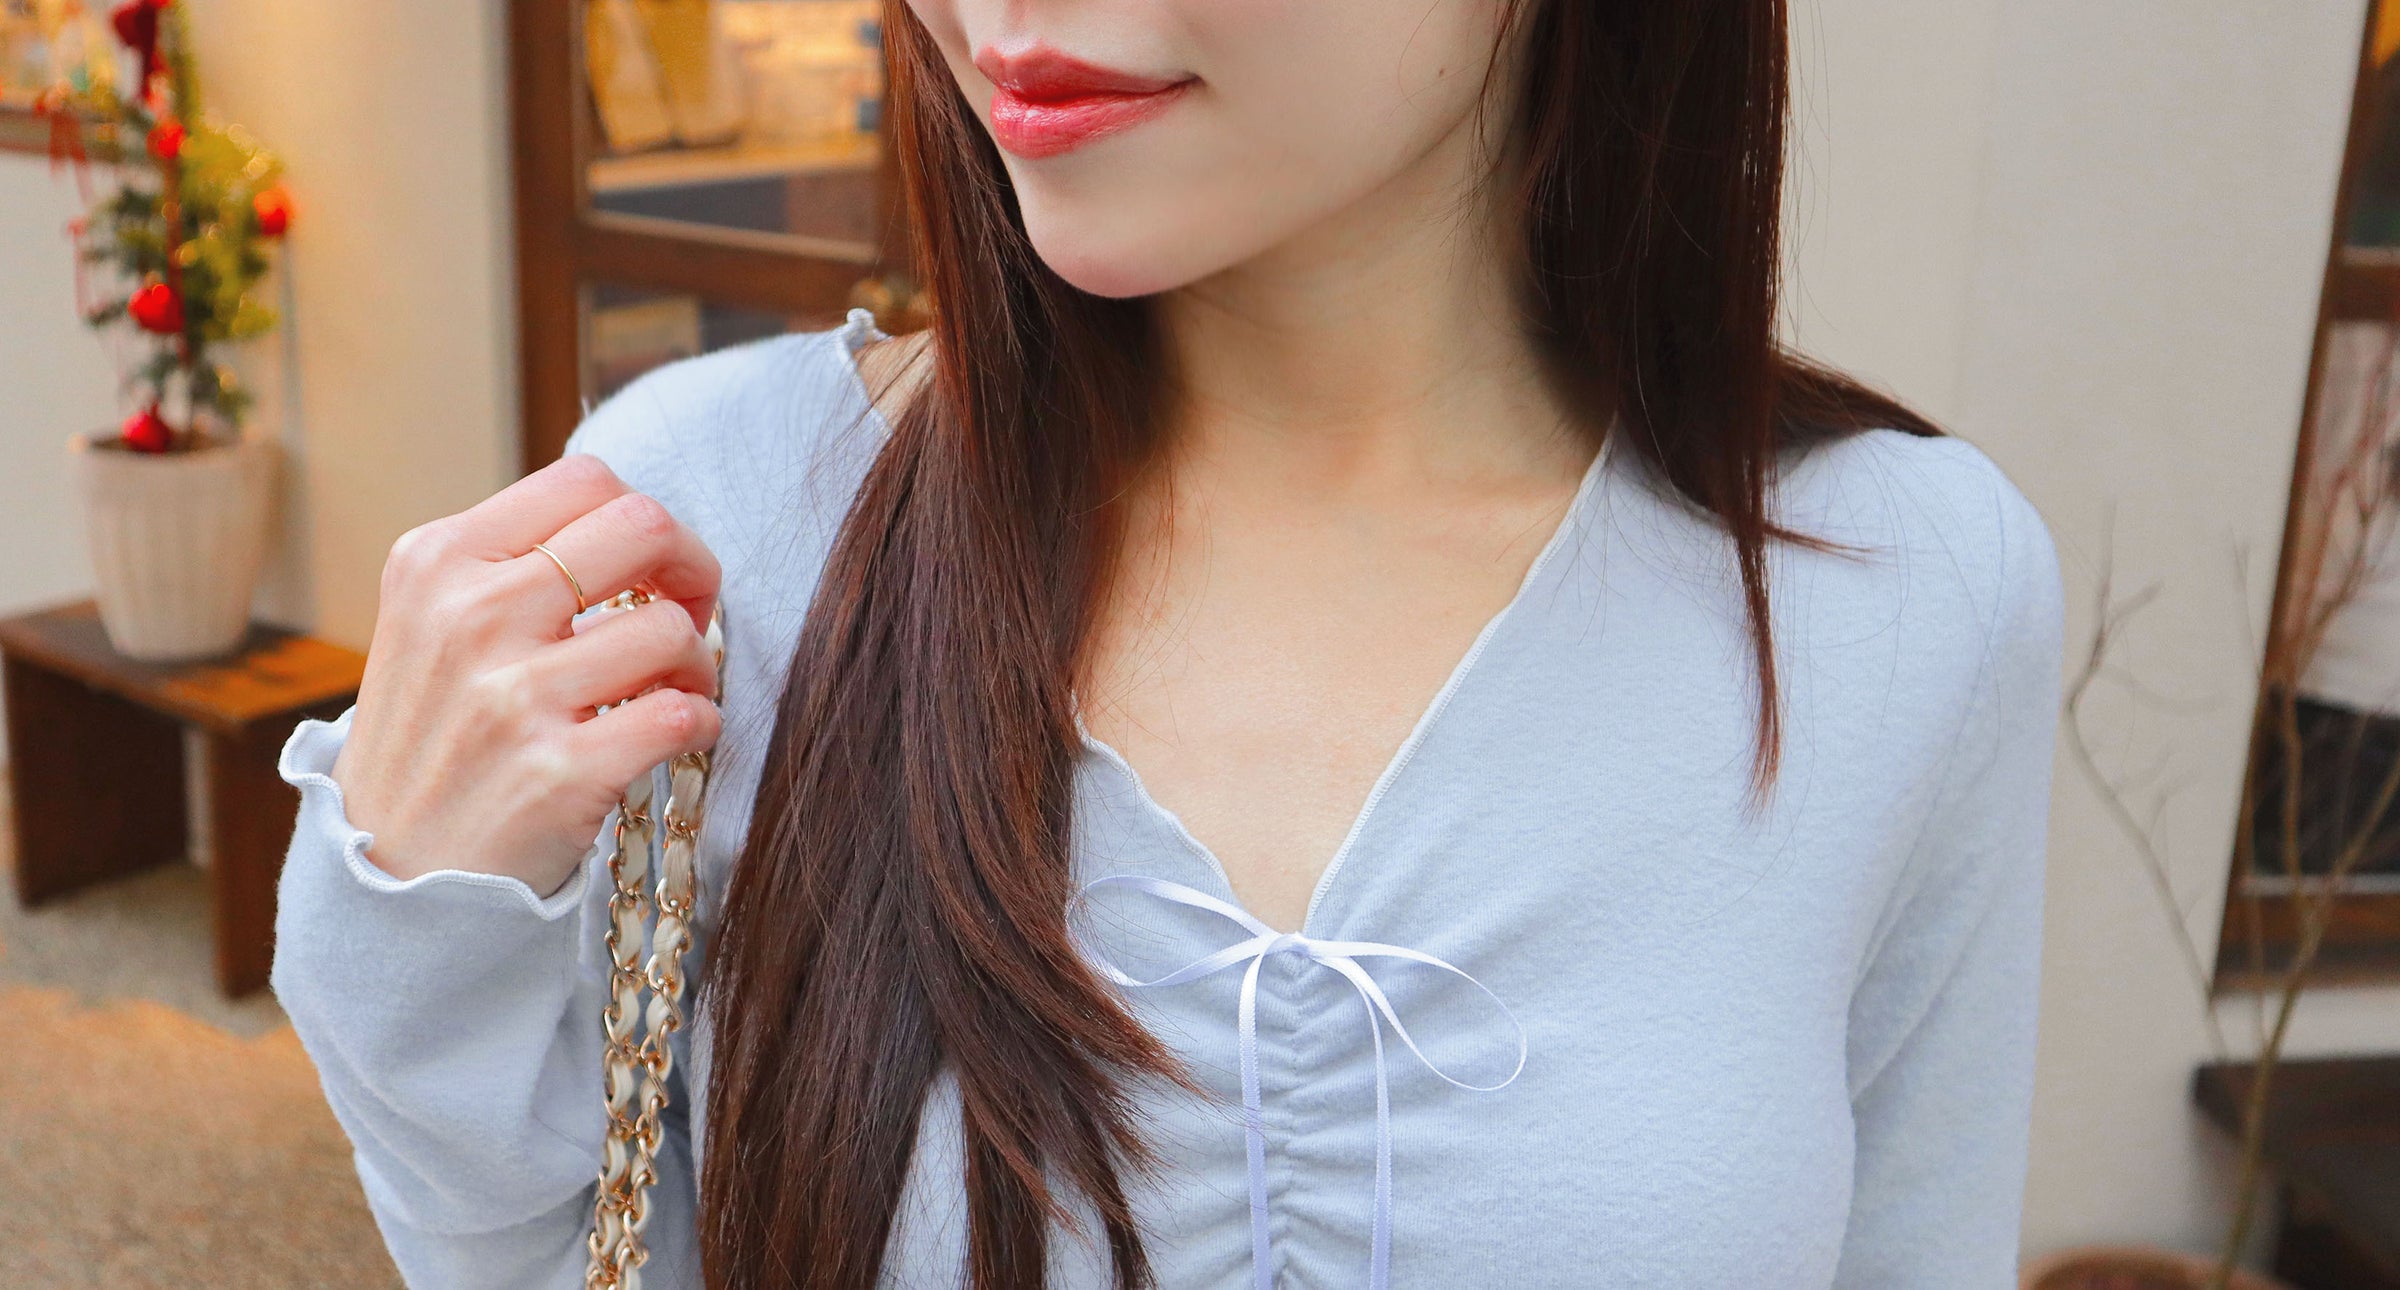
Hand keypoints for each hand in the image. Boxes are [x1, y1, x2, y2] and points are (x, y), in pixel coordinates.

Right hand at [329, 454, 723, 895]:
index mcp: (438, 561)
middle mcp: (470, 615)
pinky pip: (683, 713)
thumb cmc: (434, 741)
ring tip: (671, 692)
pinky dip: (702, 722)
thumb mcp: (431, 624)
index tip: (651, 571)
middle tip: (688, 614)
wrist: (388, 877)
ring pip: (672, 628)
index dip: (646, 519)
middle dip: (692, 567)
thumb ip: (512, 563)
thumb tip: (635, 524)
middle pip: (642, 526)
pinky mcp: (559, 771)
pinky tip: (678, 736)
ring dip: (695, 664)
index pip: (586, 481)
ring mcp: (512, 695)